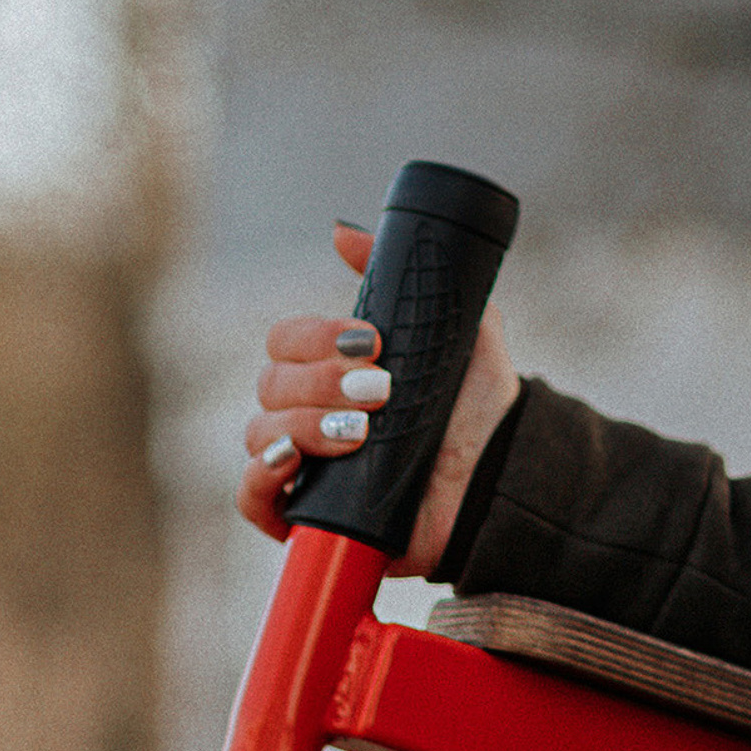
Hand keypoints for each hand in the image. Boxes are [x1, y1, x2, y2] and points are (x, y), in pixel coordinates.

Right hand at [237, 221, 521, 576]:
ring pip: (260, 433)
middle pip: (270, 384)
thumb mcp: (454, 325)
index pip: (286, 340)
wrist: (500, 474)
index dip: (318, 337)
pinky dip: (261, 476)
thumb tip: (340, 232)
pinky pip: (250, 498)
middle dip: (322, 382)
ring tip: (363, 432)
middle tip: (381, 388)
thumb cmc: (475, 401)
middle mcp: (309, 413)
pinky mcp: (303, 518)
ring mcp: (303, 466)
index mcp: (333, 368)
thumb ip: (406, 276)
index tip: (373, 341)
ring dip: (307, 425)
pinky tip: (294, 463)